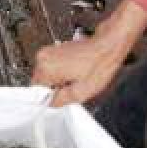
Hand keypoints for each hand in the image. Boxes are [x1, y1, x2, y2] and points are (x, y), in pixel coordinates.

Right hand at [32, 0, 146, 105]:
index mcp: (46, 68)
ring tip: (77, 77)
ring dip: (60, 80)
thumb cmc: (100, 64)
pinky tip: (78, 70)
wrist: (110, 43)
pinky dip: (63, 71)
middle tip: (73, 88)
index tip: (61, 98)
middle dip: (56, 88)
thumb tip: (51, 103)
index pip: (36, 92)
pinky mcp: (56, 48)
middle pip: (41, 83)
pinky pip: (54, 67)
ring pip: (48, 75)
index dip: (50, 98)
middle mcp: (43, 57)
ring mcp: (49, 51)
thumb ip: (61, 100)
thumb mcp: (82, 92)